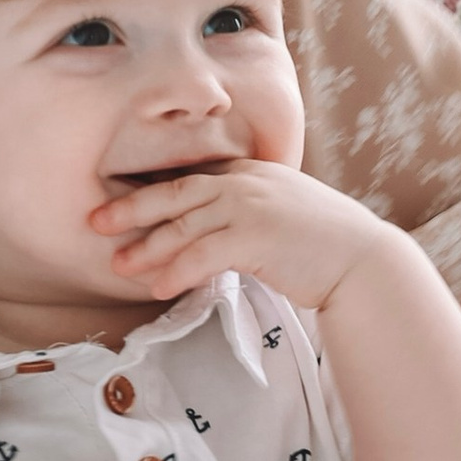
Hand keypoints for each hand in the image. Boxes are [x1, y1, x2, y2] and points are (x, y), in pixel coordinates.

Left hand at [90, 157, 388, 310]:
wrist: (364, 262)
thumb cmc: (325, 247)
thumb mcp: (283, 215)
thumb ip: (248, 214)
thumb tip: (217, 234)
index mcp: (250, 173)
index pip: (191, 177)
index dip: (151, 189)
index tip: (118, 199)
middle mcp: (246, 182)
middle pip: (174, 192)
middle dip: (131, 207)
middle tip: (96, 222)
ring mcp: (251, 207)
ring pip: (183, 225)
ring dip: (147, 247)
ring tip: (120, 264)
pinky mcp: (256, 237)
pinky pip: (203, 254)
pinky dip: (176, 270)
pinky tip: (157, 288)